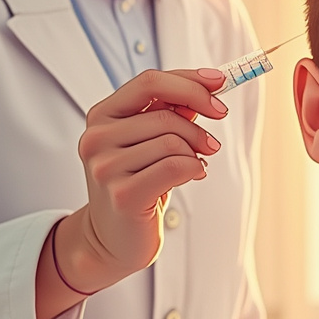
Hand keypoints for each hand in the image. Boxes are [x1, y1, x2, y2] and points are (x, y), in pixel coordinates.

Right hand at [64, 68, 228, 290]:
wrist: (114, 237)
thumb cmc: (138, 182)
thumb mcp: (150, 140)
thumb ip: (172, 110)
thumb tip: (211, 84)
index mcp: (102, 115)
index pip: (149, 82)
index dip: (190, 82)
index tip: (221, 85)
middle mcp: (97, 138)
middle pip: (166, 114)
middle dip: (199, 128)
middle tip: (213, 144)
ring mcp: (105, 167)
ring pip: (173, 141)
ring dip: (195, 153)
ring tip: (195, 164)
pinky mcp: (122, 194)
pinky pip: (175, 166)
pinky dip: (194, 168)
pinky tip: (193, 175)